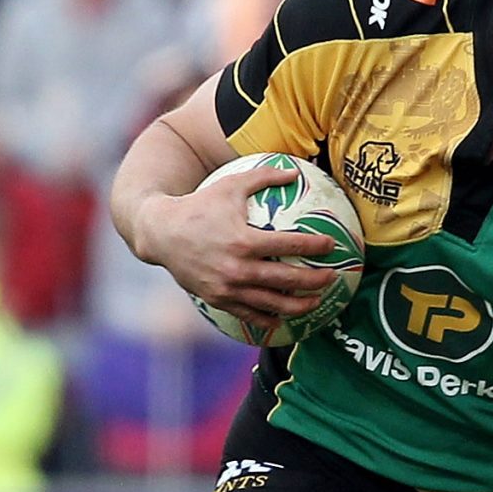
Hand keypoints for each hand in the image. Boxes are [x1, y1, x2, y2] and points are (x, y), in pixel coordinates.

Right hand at [139, 160, 339, 333]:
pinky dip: (268, 319)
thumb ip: (263, 177)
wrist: (160, 232)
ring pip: (272, 303)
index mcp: (244, 241)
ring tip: (316, 302)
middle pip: (287, 279)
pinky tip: (283, 319)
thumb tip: (295, 171)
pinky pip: (249, 315)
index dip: (315, 246)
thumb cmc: (199, 205)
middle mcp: (238, 268)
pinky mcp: (218, 299)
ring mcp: (228, 287)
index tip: (332, 246)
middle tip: (332, 278)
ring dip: (299, 305)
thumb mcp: (230, 185)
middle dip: (315, 280)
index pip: (290, 245)